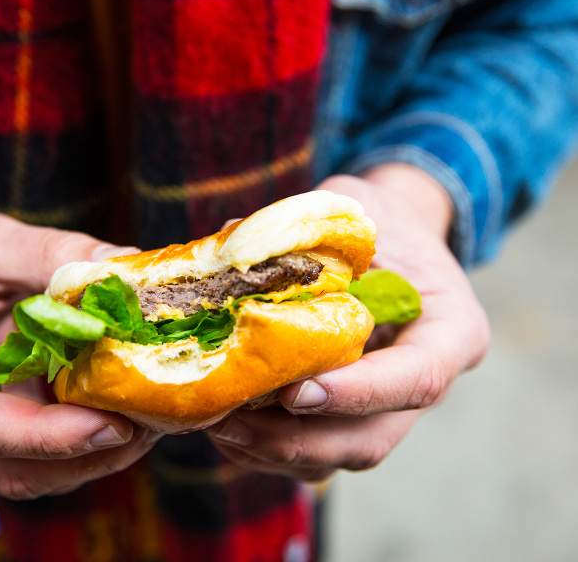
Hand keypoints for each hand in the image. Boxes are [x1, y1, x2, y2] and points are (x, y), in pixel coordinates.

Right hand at [0, 212, 158, 498]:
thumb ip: (50, 254)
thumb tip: (125, 269)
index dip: (48, 436)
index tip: (114, 424)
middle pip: (10, 468)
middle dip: (89, 452)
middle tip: (155, 417)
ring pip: (31, 476)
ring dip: (96, 456)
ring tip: (153, 416)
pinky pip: (38, 461)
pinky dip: (85, 444)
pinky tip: (127, 412)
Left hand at [205, 166, 489, 480]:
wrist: (393, 242)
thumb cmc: (379, 222)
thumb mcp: (358, 207)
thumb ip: (310, 228)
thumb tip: (230, 238)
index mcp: (449, 332)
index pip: (417, 379)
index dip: (358, 394)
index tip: (296, 393)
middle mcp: (424, 383)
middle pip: (370, 439)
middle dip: (295, 441)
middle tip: (230, 422)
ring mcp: (386, 410)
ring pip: (335, 457)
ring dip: (269, 452)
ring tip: (213, 423)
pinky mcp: (351, 420)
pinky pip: (311, 454)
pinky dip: (263, 449)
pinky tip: (222, 426)